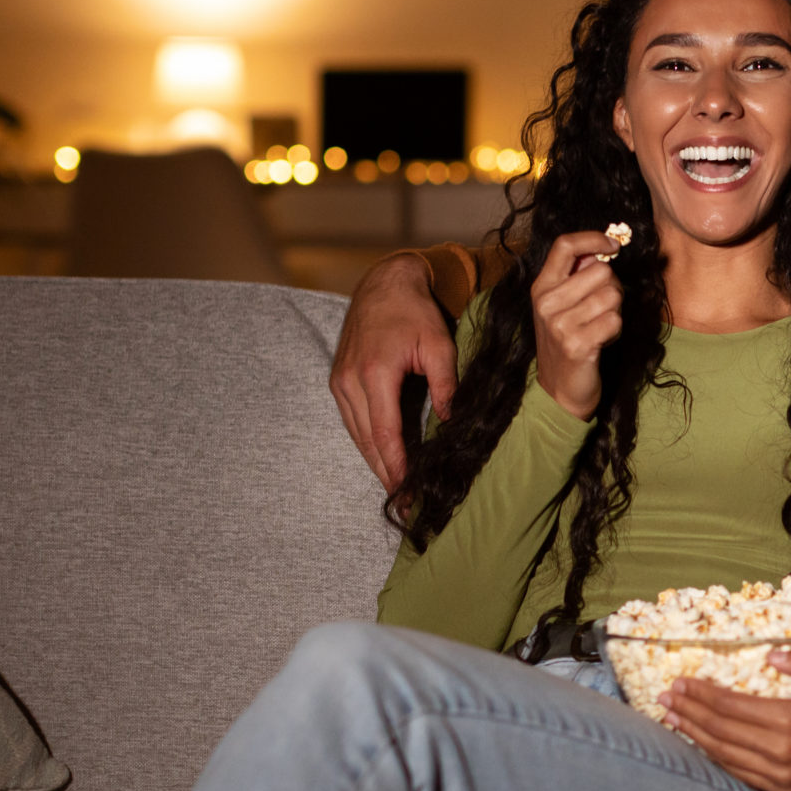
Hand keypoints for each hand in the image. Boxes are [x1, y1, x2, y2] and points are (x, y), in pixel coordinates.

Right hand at [331, 252, 458, 491]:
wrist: (383, 284)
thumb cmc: (414, 312)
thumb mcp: (438, 344)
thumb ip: (445, 384)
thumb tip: (451, 422)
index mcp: (374, 373)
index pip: (385, 432)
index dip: (396, 466)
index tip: (408, 492)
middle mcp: (350, 381)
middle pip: (368, 441)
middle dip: (386, 475)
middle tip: (403, 505)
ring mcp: (340, 382)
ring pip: (357, 435)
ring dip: (375, 464)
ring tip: (395, 491)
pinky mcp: (339, 382)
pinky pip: (353, 422)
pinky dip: (368, 444)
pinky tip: (382, 461)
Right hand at [530, 232, 626, 419]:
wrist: (560, 391)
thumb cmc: (567, 342)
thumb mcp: (561, 306)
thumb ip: (576, 277)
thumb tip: (602, 251)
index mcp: (542, 287)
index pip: (564, 245)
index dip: (593, 238)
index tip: (613, 245)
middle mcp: (546, 302)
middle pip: (600, 270)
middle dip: (612, 287)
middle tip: (602, 308)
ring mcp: (559, 324)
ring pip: (612, 295)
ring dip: (615, 310)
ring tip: (599, 326)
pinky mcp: (577, 344)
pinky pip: (615, 320)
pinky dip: (616, 330)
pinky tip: (602, 340)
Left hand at [661, 648, 790, 790]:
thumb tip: (773, 655)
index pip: (732, 706)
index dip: (702, 694)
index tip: (680, 682)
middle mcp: (779, 750)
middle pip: (721, 729)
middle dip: (690, 712)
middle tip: (664, 698)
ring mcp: (779, 774)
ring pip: (726, 754)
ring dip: (696, 736)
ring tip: (673, 720)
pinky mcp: (783, 789)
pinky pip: (741, 773)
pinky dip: (717, 758)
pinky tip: (703, 747)